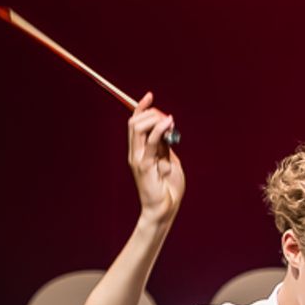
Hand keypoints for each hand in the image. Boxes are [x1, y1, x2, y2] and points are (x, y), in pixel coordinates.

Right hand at [128, 91, 184, 224]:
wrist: (164, 209)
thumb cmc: (168, 188)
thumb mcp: (170, 161)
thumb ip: (166, 146)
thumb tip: (167, 129)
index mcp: (139, 151)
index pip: (134, 123)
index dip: (140, 108)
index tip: (150, 95)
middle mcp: (135, 153)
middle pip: (134, 123)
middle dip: (151, 113)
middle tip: (169, 119)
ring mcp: (138, 159)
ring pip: (138, 128)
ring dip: (156, 120)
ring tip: (170, 123)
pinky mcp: (145, 166)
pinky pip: (151, 143)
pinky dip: (160, 130)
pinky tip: (169, 124)